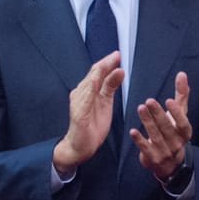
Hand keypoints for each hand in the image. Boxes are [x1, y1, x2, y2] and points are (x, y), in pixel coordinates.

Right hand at [53, 52, 122, 171]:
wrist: (82, 145)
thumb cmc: (92, 124)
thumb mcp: (106, 102)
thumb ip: (111, 86)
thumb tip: (120, 70)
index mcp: (88, 90)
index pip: (97, 72)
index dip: (107, 62)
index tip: (117, 54)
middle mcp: (81, 93)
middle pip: (93, 75)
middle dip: (104, 64)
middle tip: (116, 55)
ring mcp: (78, 103)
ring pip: (88, 84)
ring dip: (98, 73)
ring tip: (107, 64)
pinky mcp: (79, 114)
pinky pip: (84, 101)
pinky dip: (89, 91)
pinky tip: (95, 82)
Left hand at [130, 71, 191, 181]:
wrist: (169, 163)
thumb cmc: (174, 132)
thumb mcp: (180, 115)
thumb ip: (181, 95)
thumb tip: (182, 74)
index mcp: (185, 133)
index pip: (183, 123)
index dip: (177, 113)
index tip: (169, 100)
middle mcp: (177, 144)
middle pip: (167, 128)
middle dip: (158, 115)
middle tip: (149, 101)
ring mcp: (165, 152)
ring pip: (156, 137)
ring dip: (148, 122)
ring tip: (140, 109)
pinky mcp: (153, 159)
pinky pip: (146, 149)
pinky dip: (139, 140)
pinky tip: (132, 131)